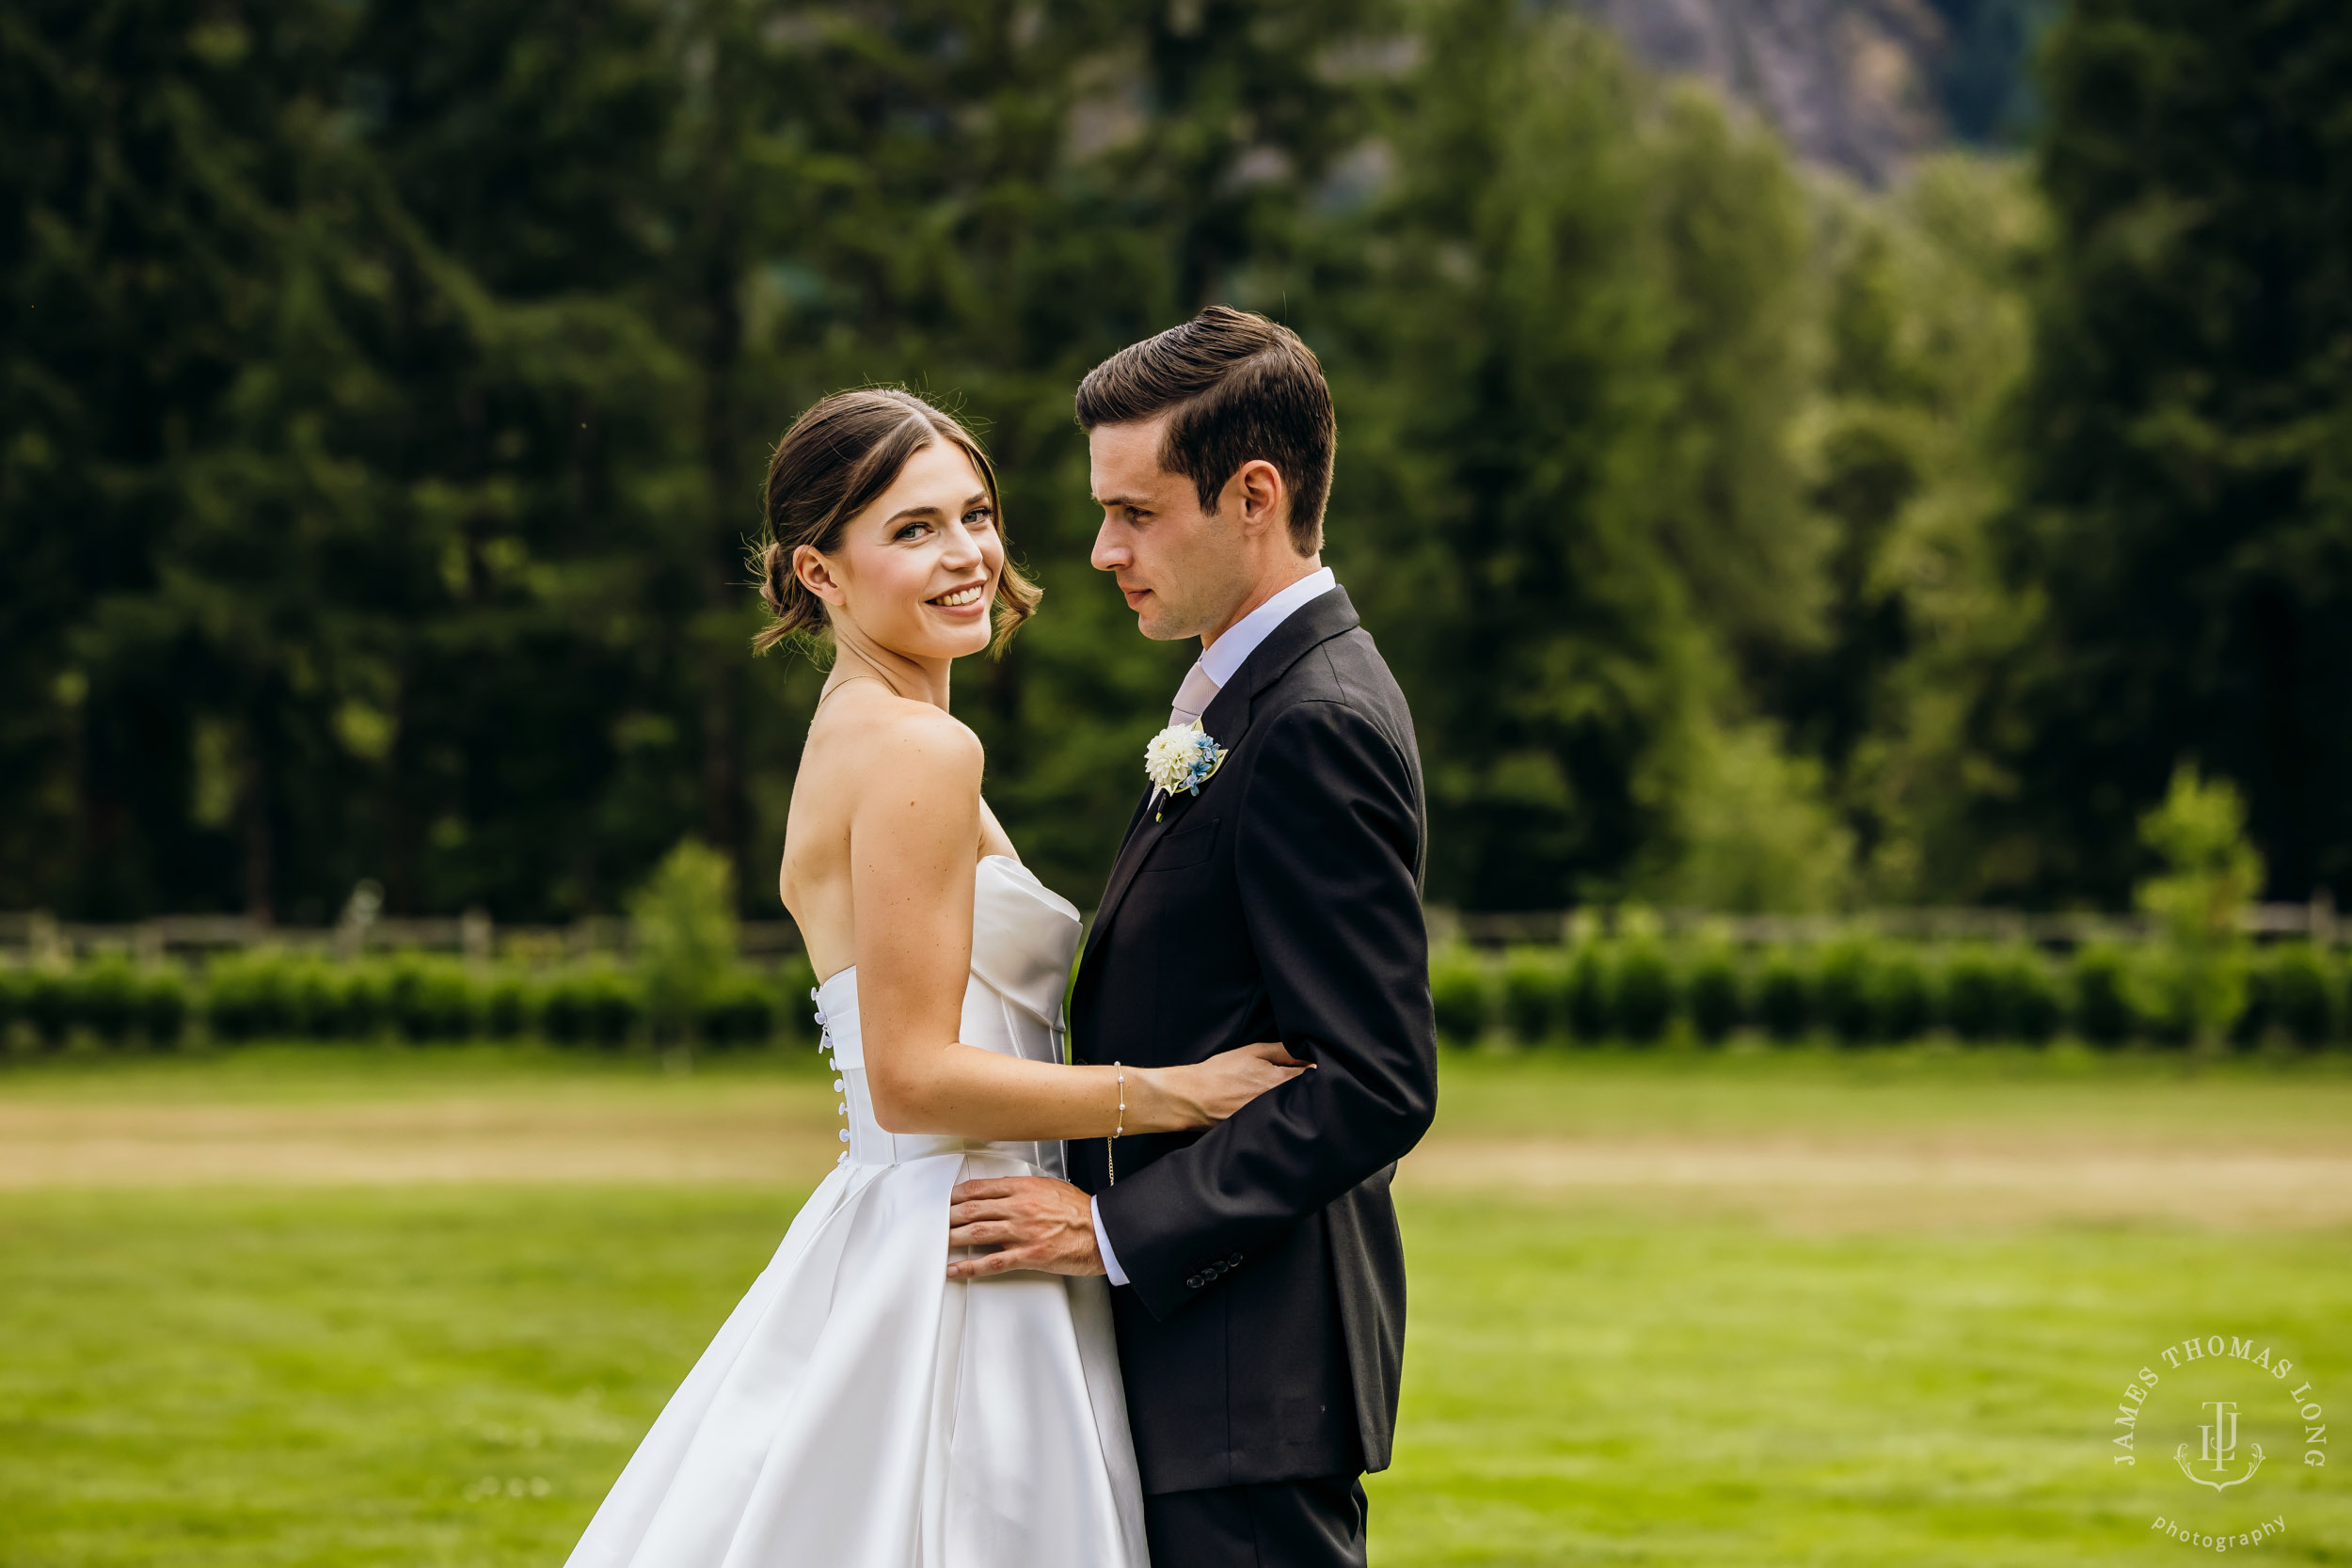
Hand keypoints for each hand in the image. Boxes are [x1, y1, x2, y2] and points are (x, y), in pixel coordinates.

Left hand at [946, 1176, 1103, 1279]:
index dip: (956, 1195)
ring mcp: (1022, 1232)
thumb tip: (999, 1192)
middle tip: (933, 1220)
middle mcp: (1019, 1208)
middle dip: (948, 1216)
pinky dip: (969, 1267)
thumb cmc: (1079, 1210)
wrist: (1102, 1231)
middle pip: (972, 1210)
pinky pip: (992, 1263)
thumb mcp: (1049, 1187)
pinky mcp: (1028, 1255)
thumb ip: (1022, 1189)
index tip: (945, 1200)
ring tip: (937, 1241)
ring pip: (976, 1234)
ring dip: (952, 1238)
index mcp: (1023, 1188)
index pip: (979, 1188)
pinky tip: (955, 1269)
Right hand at [1156, 1040, 1310, 1125]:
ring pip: (1297, 1111)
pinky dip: (1282, 1117)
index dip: (1317, 1070)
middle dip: (1311, 1088)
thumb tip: (1307, 1053)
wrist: (1193, 1098)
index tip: (1314, 1067)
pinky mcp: (1262, 1132)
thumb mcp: (1252, 1052)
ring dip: (1297, 1103)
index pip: (1315, 1076)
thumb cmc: (1220, 1073)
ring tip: (1285, 1095)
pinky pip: (1281, 1123)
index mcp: (1279, 1081)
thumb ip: (1283, 1051)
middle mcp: (1279, 1103)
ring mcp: (1271, 1120)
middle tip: (1304, 1081)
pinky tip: (1274, 1111)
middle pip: (1310, 1096)